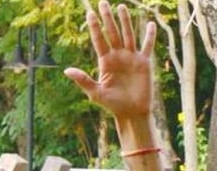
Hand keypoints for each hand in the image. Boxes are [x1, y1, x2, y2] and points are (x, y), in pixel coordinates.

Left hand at [65, 2, 156, 121]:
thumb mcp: (95, 93)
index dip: (94, 27)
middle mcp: (117, 56)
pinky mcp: (143, 63)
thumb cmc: (112, 105)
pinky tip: (150, 24)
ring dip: (125, 21)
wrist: (131, 113)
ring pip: (127, 35)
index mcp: (105, 62)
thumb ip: (83, 80)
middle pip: (112, 33)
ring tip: (121, 7)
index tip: (89, 13)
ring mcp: (131, 58)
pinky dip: (149, 36)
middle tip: (103, 2)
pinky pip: (147, 46)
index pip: (99, 40)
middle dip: (107, 18)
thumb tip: (66, 70)